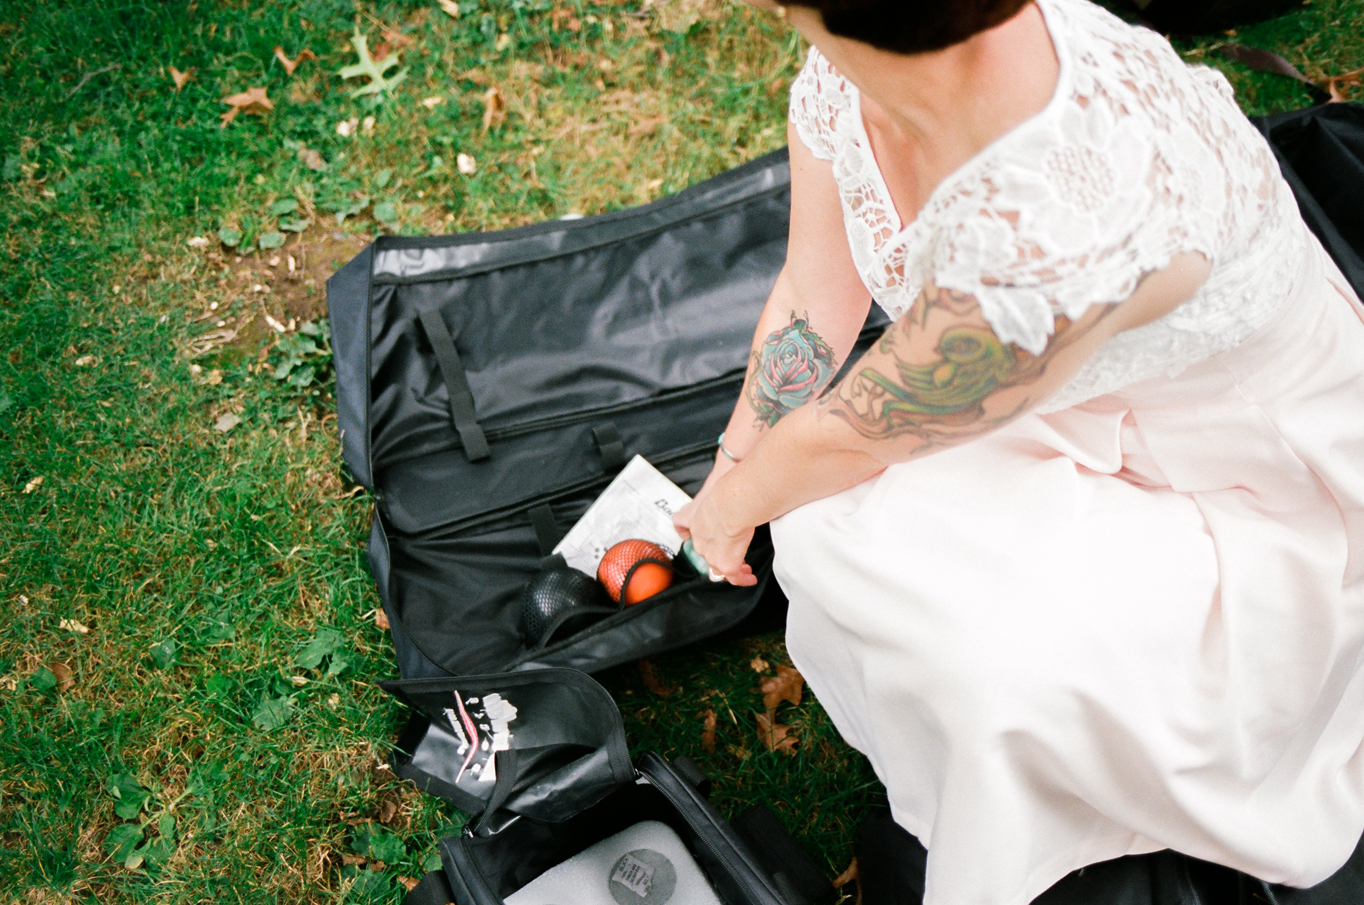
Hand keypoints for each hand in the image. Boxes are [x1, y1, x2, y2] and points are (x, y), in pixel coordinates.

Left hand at [673, 464, 757, 586]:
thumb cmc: (727, 488)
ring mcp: (710, 552)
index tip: (693, 533)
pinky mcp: (725, 563)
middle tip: (732, 552)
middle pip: (703, 552)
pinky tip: (748, 577)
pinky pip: (732, 576)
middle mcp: (699, 538)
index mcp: (692, 517)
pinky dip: (740, 578)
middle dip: (718, 555)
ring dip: (731, 567)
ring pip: (717, 566)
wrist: (730, 501)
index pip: (683, 526)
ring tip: (743, 567)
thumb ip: (726, 478)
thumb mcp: (719, 482)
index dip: (690, 532)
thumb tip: (740, 467)